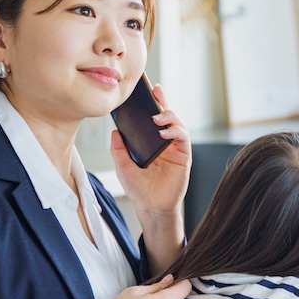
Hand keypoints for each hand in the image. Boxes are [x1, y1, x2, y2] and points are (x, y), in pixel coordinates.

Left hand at [110, 84, 191, 217]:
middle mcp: (164, 143)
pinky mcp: (184, 156)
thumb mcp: (122, 166)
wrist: (151, 208)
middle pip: (166, 116)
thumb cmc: (139, 190)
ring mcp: (175, 148)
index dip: (151, 104)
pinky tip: (165, 132)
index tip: (146, 90)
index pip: (152, 119)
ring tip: (157, 117)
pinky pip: (183, 137)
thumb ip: (118, 149)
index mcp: (150, 143)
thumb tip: (114, 131)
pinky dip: (176, 131)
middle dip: (162, 101)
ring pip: (177, 123)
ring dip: (169, 116)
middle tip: (156, 91)